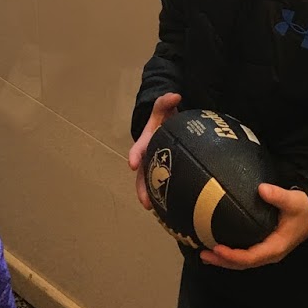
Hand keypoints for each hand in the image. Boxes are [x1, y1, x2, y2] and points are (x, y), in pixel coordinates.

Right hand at [128, 93, 181, 209]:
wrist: (168, 124)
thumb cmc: (164, 118)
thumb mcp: (163, 109)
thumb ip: (166, 101)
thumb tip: (175, 96)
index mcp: (147, 141)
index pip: (139, 149)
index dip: (135, 155)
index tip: (133, 163)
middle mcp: (148, 156)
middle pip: (142, 174)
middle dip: (142, 188)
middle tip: (145, 202)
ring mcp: (155, 166)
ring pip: (150, 184)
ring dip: (151, 196)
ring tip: (156, 210)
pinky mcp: (165, 173)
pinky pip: (163, 186)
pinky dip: (165, 196)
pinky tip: (172, 208)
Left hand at [199, 184, 307, 269]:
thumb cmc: (302, 209)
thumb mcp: (293, 201)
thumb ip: (278, 196)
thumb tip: (261, 189)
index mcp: (275, 247)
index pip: (251, 257)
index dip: (233, 255)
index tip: (217, 248)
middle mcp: (269, 254)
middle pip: (242, 264)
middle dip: (222, 261)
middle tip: (203, 254)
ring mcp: (265, 253)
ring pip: (242, 262)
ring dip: (223, 260)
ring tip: (204, 255)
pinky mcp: (262, 248)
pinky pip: (244, 256)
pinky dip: (229, 256)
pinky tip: (217, 250)